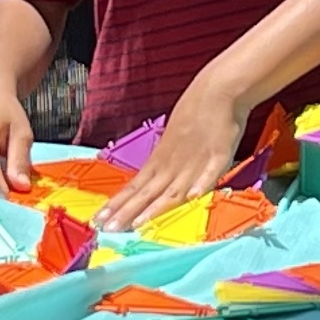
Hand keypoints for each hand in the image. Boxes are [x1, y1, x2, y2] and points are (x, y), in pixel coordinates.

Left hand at [109, 69, 258, 227]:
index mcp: (161, 160)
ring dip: (155, 208)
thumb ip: (166, 163)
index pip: (135, 187)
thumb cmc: (195, 113)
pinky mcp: (219, 155)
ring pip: (173, 190)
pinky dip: (202, 184)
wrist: (217, 90)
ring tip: (137, 224)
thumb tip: (150, 182)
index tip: (100, 220)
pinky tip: (193, 196)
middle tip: (107, 229)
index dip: (118, 205)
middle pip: (147, 193)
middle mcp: (173, 164)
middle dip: (127, 212)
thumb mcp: (172, 139)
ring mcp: (195, 162)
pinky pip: (210, 172)